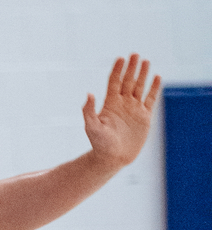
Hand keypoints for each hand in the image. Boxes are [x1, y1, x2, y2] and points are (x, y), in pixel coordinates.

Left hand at [83, 54, 160, 168]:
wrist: (113, 158)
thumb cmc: (99, 144)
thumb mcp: (92, 127)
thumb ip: (89, 111)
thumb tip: (89, 94)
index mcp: (109, 103)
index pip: (114, 82)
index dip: (117, 70)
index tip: (120, 58)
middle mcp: (122, 103)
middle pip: (127, 81)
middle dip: (131, 68)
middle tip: (135, 54)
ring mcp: (134, 108)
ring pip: (139, 87)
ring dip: (143, 74)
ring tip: (146, 60)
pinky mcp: (144, 116)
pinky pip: (150, 99)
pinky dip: (154, 88)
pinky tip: (157, 77)